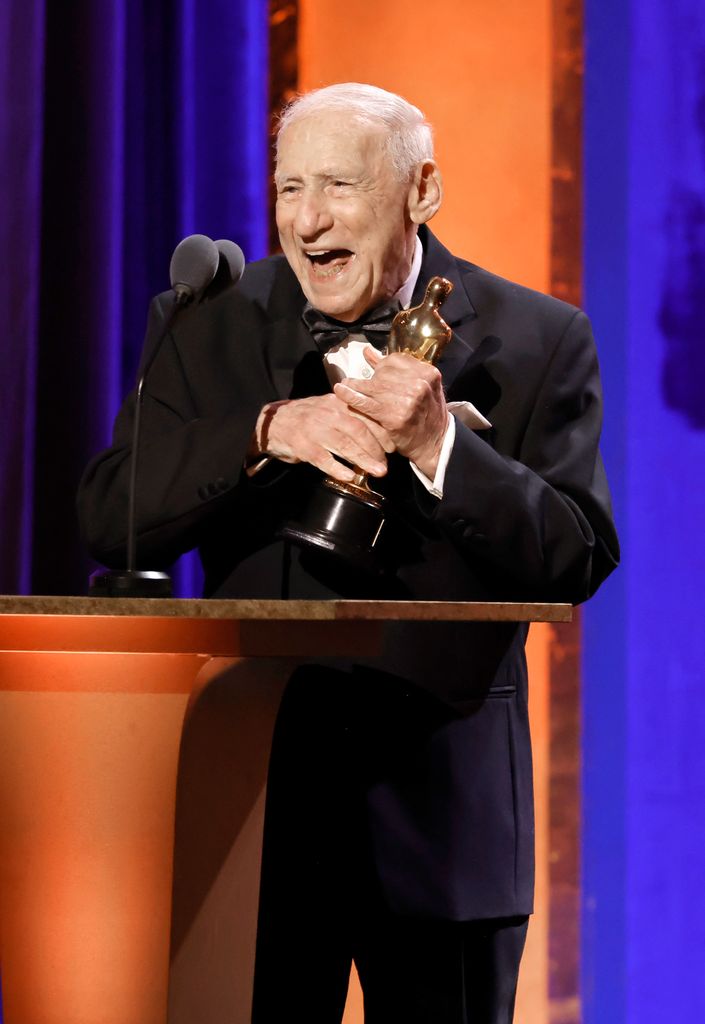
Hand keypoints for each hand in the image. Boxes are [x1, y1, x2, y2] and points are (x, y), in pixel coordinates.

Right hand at [248, 393, 392, 482]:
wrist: (275, 423)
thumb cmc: (308, 418)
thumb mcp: (330, 408)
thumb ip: (352, 416)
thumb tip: (381, 433)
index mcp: (338, 402)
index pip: (366, 415)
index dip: (382, 431)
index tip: (393, 446)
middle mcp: (328, 413)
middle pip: (359, 430)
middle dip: (376, 448)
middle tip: (386, 463)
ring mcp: (315, 430)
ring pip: (344, 445)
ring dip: (364, 460)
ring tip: (378, 471)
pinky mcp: (303, 446)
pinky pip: (324, 459)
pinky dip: (338, 468)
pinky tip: (350, 477)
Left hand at [334, 347, 447, 478]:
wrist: (434, 443)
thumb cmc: (426, 414)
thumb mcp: (420, 387)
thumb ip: (394, 369)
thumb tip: (368, 352)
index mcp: (427, 372)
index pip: (395, 360)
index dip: (381, 367)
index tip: (375, 373)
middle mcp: (419, 383)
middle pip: (382, 373)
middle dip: (370, 379)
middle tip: (356, 383)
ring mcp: (407, 399)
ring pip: (373, 386)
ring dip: (355, 386)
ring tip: (343, 385)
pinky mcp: (394, 416)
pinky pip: (367, 402)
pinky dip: (351, 396)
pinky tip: (340, 392)